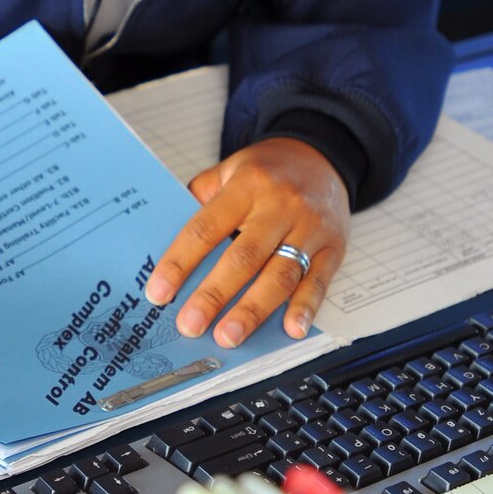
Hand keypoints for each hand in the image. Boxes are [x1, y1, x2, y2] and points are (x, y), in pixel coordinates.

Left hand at [145, 136, 348, 346]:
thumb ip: (200, 201)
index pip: (206, 228)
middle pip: (244, 256)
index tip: (158, 293)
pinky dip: (305, 307)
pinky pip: (319, 281)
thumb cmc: (268, 172)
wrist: (322, 157)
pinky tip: (290, 329)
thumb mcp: (229, 170)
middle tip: (190, 325)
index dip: (180, 262)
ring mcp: (311, 228)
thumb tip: (164, 243)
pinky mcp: (334, 247)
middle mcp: (280, 206)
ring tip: (228, 336)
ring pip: (281, 274)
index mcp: (247, 185)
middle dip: (214, 295)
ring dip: (253, 310)